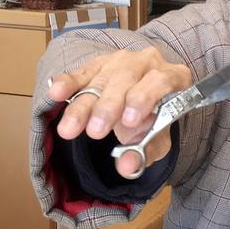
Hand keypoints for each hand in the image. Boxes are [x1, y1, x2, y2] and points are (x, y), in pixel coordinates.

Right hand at [48, 47, 192, 177]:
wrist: (144, 106)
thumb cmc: (155, 120)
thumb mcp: (157, 139)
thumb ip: (145, 152)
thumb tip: (127, 167)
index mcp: (173, 76)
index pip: (161, 81)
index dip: (144, 98)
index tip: (129, 121)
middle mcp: (148, 62)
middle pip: (126, 78)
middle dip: (108, 106)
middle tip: (95, 132)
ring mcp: (121, 61)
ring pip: (100, 79)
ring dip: (84, 104)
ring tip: (70, 129)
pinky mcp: (97, 65)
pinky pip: (81, 72)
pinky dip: (68, 83)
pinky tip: (56, 93)